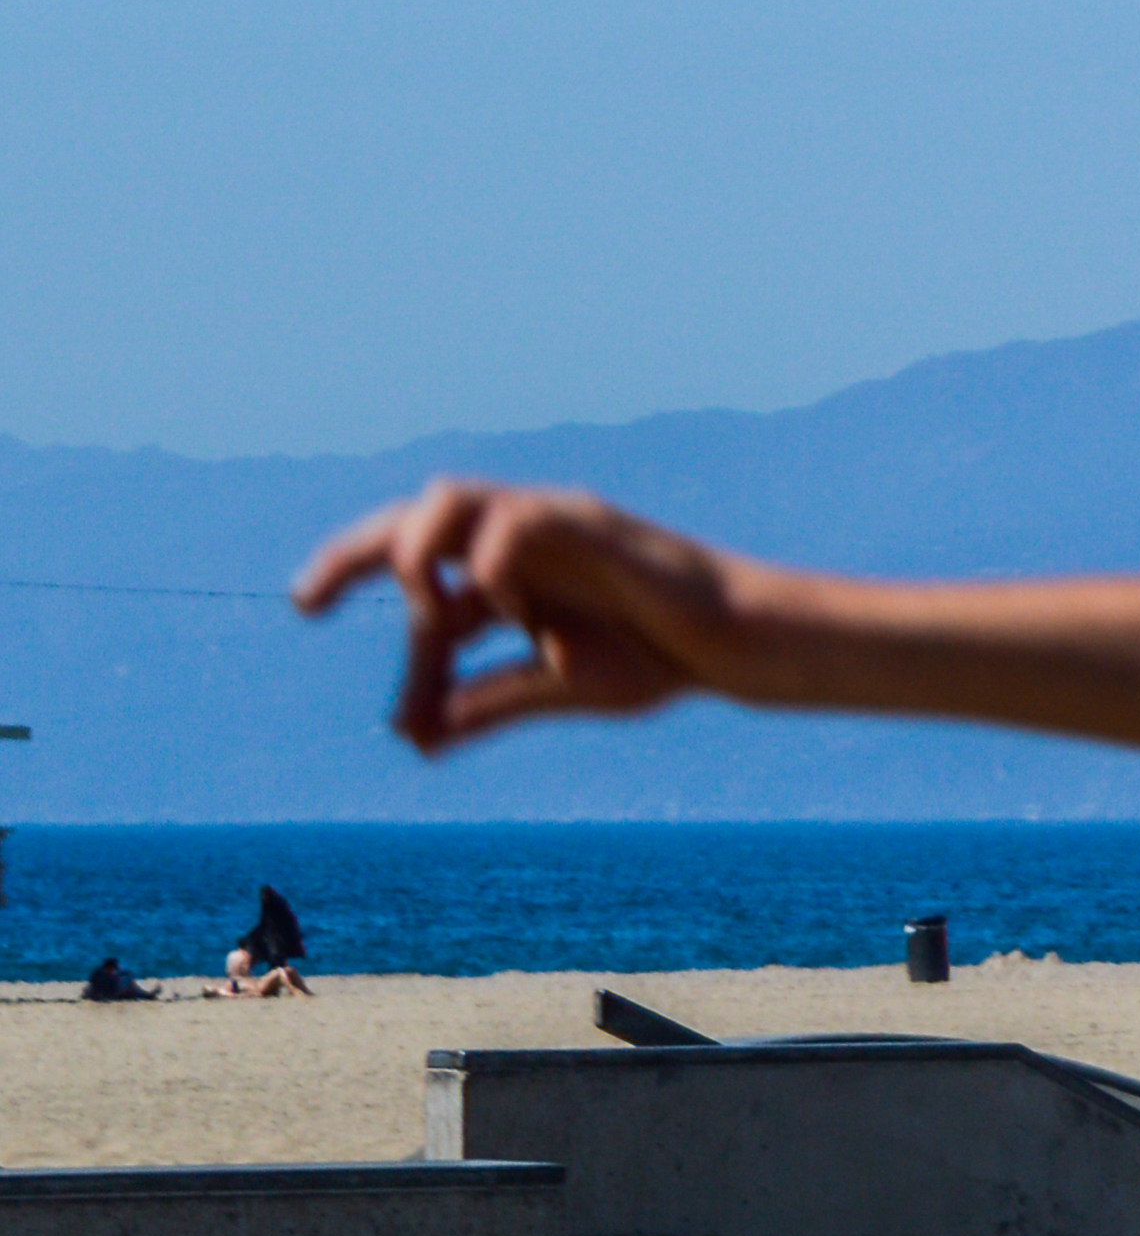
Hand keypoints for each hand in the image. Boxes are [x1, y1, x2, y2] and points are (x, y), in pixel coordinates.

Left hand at [294, 481, 736, 751]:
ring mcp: (546, 525)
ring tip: (421, 609)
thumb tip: (416, 736)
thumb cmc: (662, 660)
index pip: (427, 598)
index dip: (393, 640)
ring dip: (416, 549)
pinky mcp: (583, 523)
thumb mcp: (560, 687)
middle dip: (351, 557)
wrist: (735, 646)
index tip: (373, 688)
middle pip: (409, 524)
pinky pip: (510, 520)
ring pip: (446, 499)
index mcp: (507, 578)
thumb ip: (490, 703)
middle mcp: (513, 540)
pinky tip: (501, 609)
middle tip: (308, 600)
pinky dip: (489, 563)